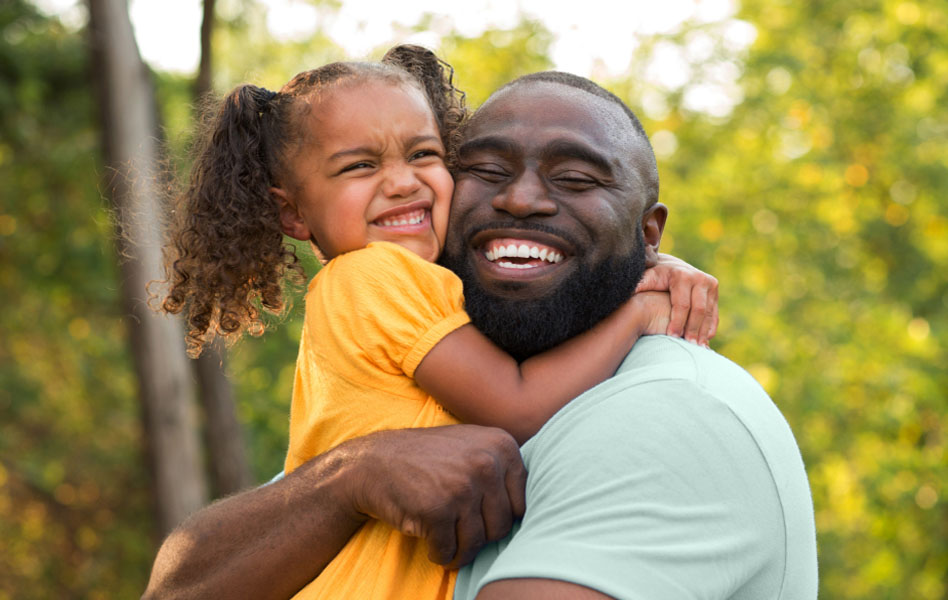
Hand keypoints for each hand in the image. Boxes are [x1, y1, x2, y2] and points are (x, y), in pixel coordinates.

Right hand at [340, 425, 526, 568]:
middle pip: (502, 527)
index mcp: (502, 445)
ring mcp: (463, 485)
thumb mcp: (473, 446)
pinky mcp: (438, 508)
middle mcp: (486, 462)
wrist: (373, 463)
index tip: (478, 515)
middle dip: (479, 535)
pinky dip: (439, 553)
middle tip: (458, 528)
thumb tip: (538, 513)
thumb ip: (504, 469)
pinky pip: (449, 550)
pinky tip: (430, 539)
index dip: (499, 518)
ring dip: (460, 549)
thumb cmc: (428, 460)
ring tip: (445, 536)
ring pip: (478, 542)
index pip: (522, 505)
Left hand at [635, 253, 717, 345]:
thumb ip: (638, 286)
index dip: (677, 321)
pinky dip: (710, 328)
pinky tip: (705, 341)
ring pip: (708, 313)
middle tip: (689, 346)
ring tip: (698, 348)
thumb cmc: (654, 277)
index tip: (671, 337)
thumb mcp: (646, 279)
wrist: (670, 267)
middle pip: (698, 309)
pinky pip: (714, 313)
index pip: (682, 304)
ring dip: (704, 331)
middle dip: (693, 329)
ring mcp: (710, 285)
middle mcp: (699, 278)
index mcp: (682, 276)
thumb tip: (625, 292)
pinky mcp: (715, 292)